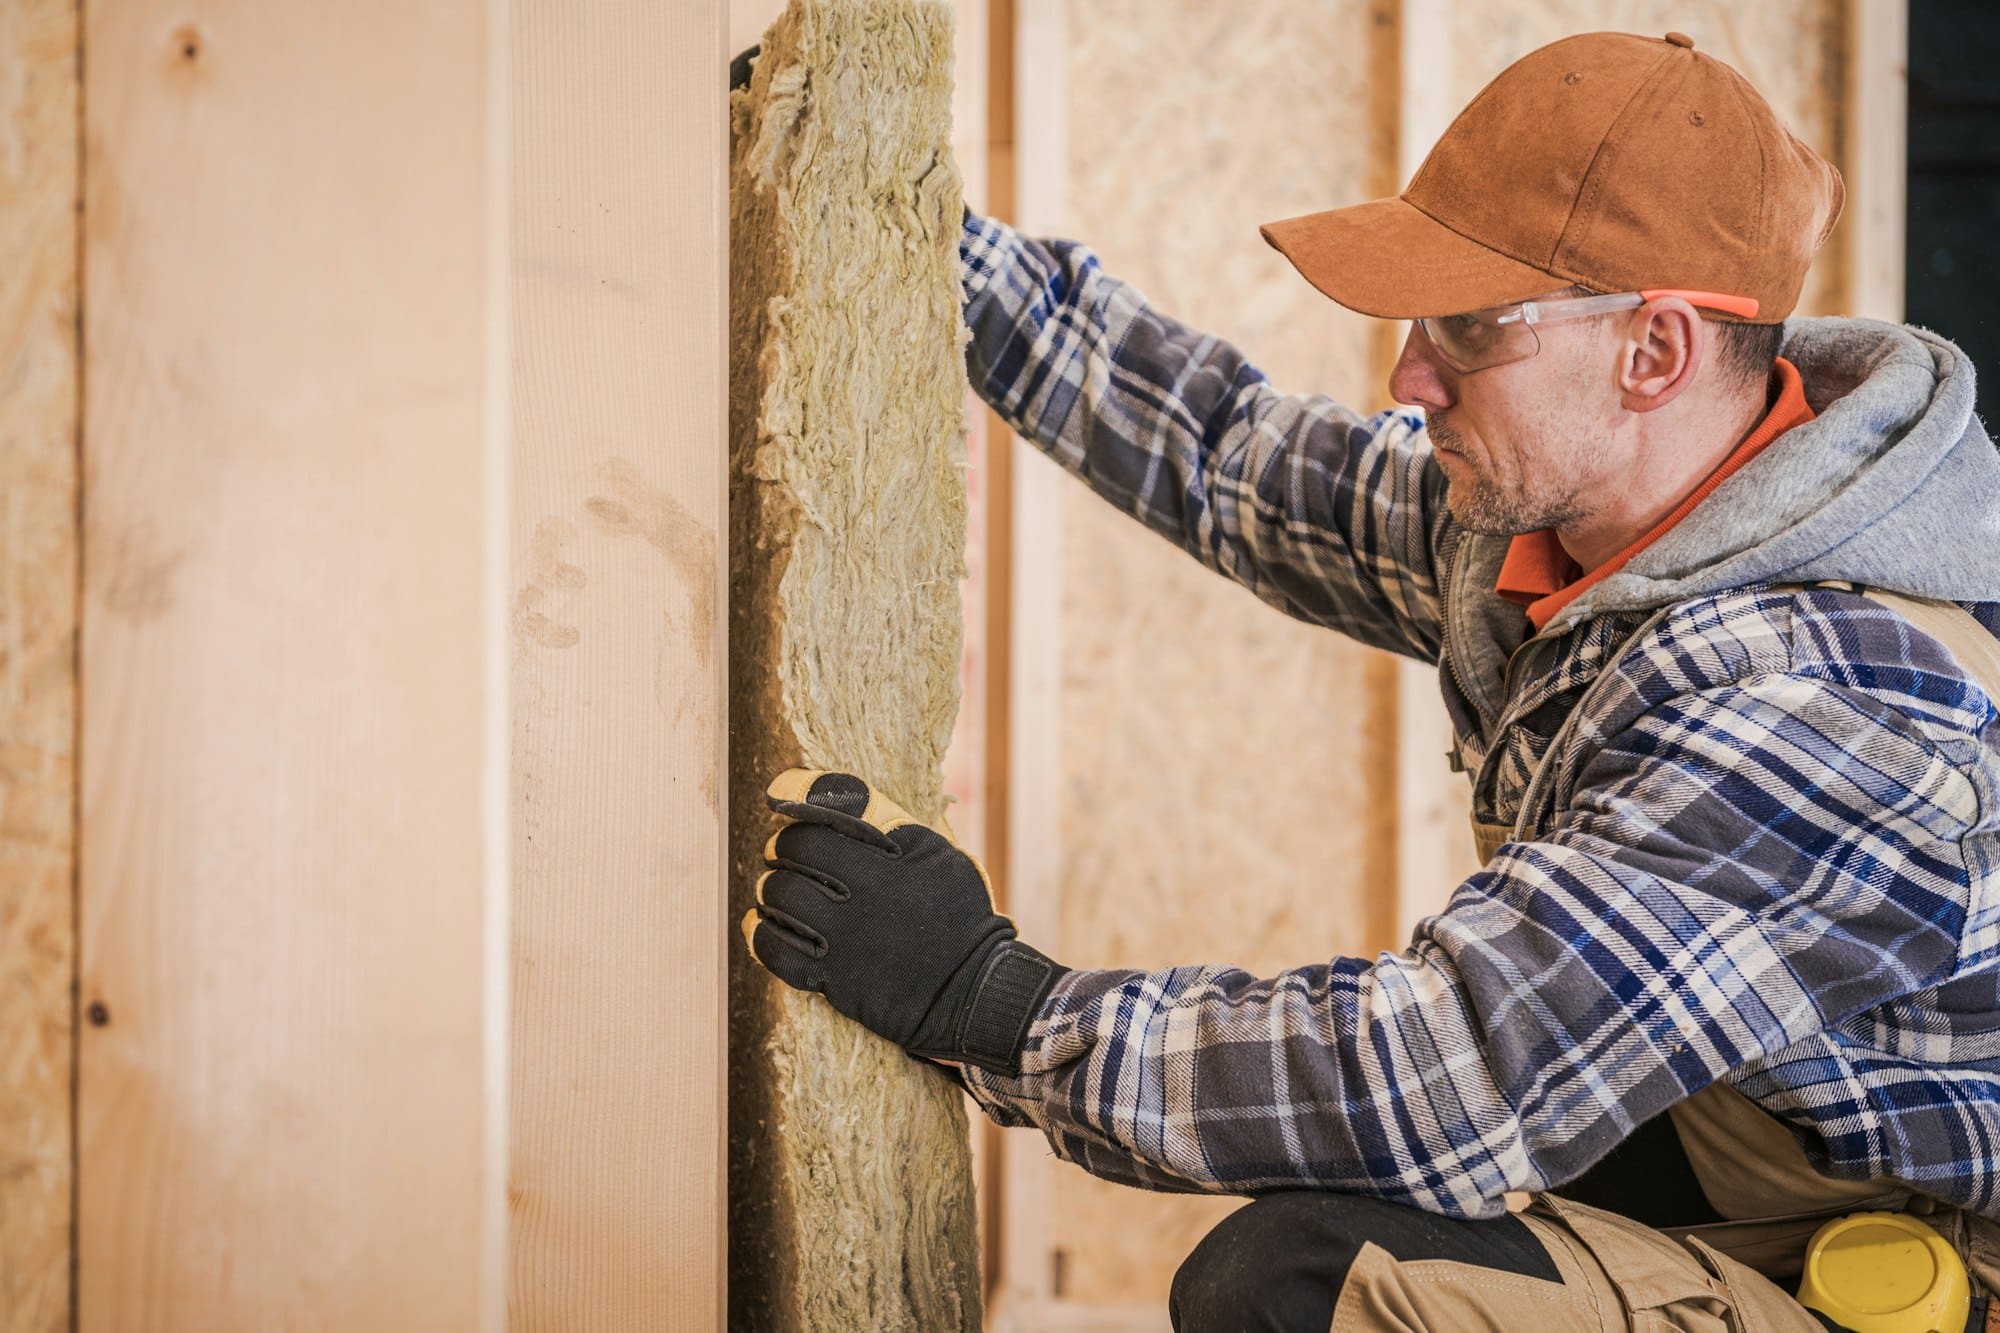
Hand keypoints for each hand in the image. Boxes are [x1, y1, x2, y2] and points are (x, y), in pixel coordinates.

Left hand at [743, 769, 1064, 1074]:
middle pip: (793, 856)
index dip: (794, 807)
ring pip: (780, 898)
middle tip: (785, 854)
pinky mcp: (835, 979)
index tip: (784, 804)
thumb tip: (818, 788)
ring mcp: (846, 939)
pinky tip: (761, 923)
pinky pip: (777, 952)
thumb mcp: (935, 850)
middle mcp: (863, 895)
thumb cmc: (957, 911)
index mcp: (889, 858)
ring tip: (777, 888)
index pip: (817, 820)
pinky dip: (761, 933)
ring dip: (771, 888)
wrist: (973, 988)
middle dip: (781, 849)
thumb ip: (882, 816)